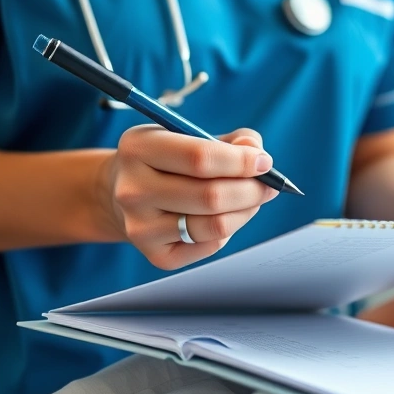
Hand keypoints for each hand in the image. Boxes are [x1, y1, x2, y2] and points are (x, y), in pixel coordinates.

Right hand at [103, 125, 278, 269]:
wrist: (125, 194)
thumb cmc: (169, 161)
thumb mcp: (190, 137)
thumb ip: (230, 140)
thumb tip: (254, 150)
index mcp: (138, 148)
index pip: (199, 158)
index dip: (240, 162)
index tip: (264, 162)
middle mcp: (132, 190)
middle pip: (210, 196)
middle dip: (251, 191)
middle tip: (269, 186)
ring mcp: (140, 227)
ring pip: (214, 226)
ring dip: (245, 212)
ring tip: (252, 200)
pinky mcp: (155, 256)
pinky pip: (210, 246)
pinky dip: (229, 231)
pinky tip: (225, 217)